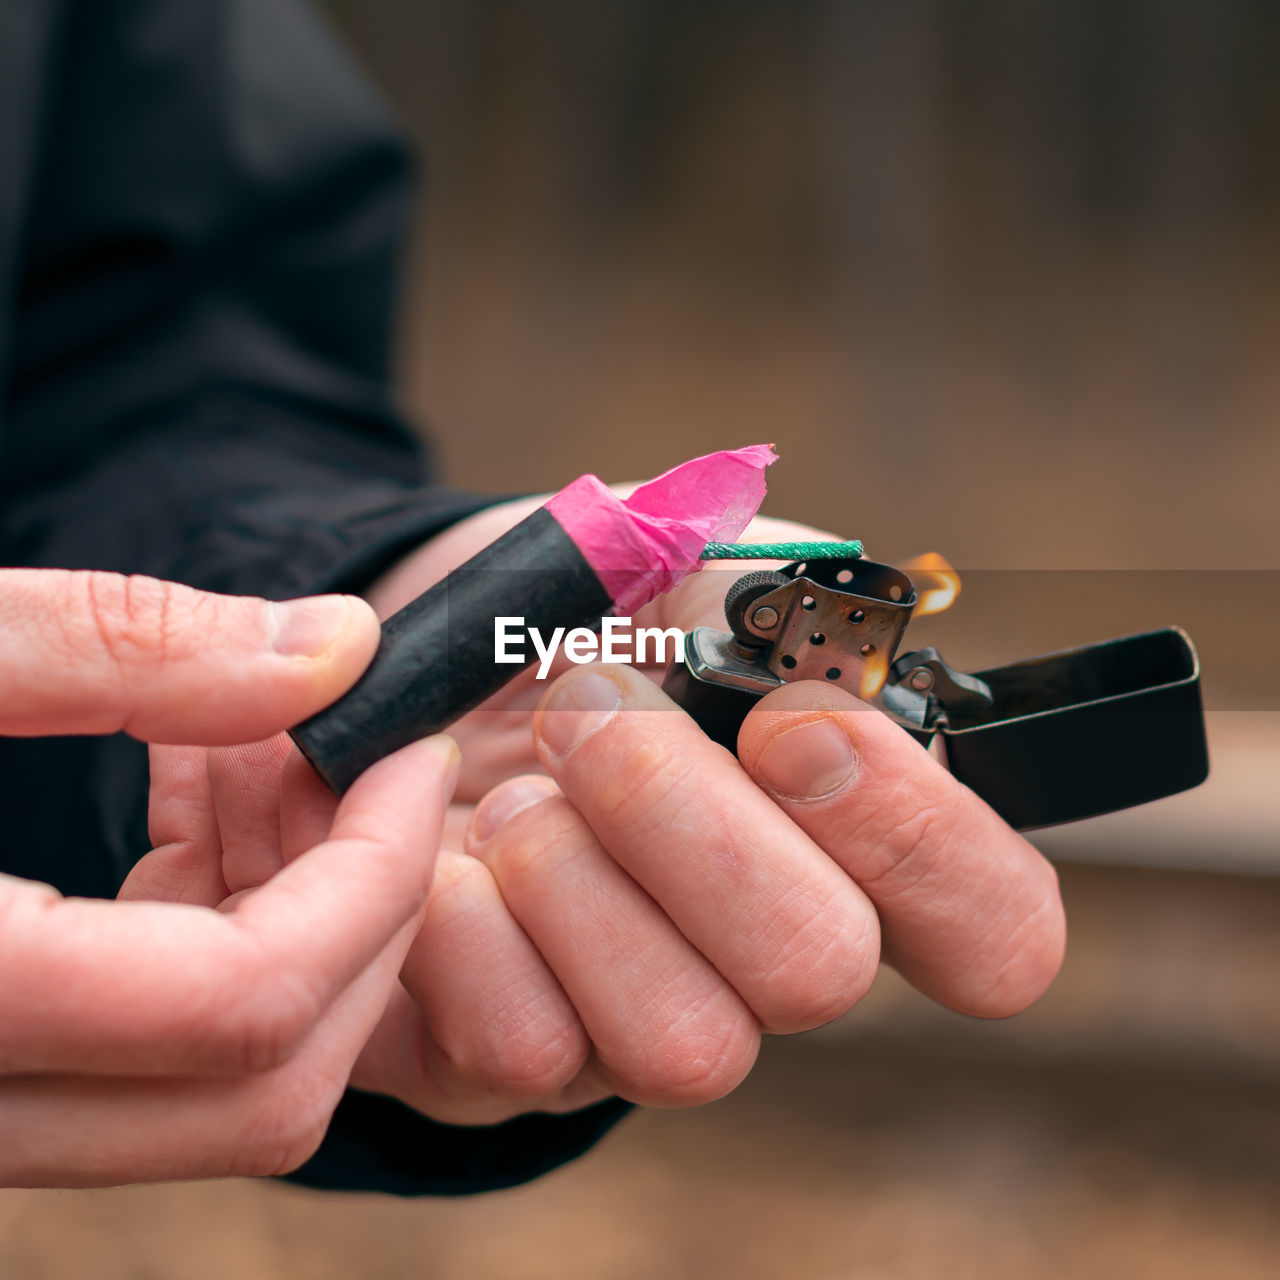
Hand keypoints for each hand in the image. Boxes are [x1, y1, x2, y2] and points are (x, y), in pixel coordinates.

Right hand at [0, 569, 456, 1186]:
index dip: (376, 871)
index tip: (406, 744)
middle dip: (362, 909)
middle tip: (358, 754)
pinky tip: (202, 805)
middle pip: (271, 1080)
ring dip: (307, 920)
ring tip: (270, 759)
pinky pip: (165, 1052)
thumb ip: (128, 645)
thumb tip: (339, 648)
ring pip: (230, 1084)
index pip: (253, 1002)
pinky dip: (231, 932)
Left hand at [353, 501, 1064, 1123]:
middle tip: (591, 705)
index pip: (996, 928)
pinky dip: (470, 923)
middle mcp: (773, 961)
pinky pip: (522, 1047)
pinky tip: (452, 854)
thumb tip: (823, 661)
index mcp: (856, 848)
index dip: (918, 837)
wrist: (433, 669)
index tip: (790, 720)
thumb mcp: (688, 567)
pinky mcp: (523, 1068)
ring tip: (517, 790)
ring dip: (573, 872)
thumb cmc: (586, 618)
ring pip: (683, 1044)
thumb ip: (778, 599)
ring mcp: (654, 1029)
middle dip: (687, 818)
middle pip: (821, 973)